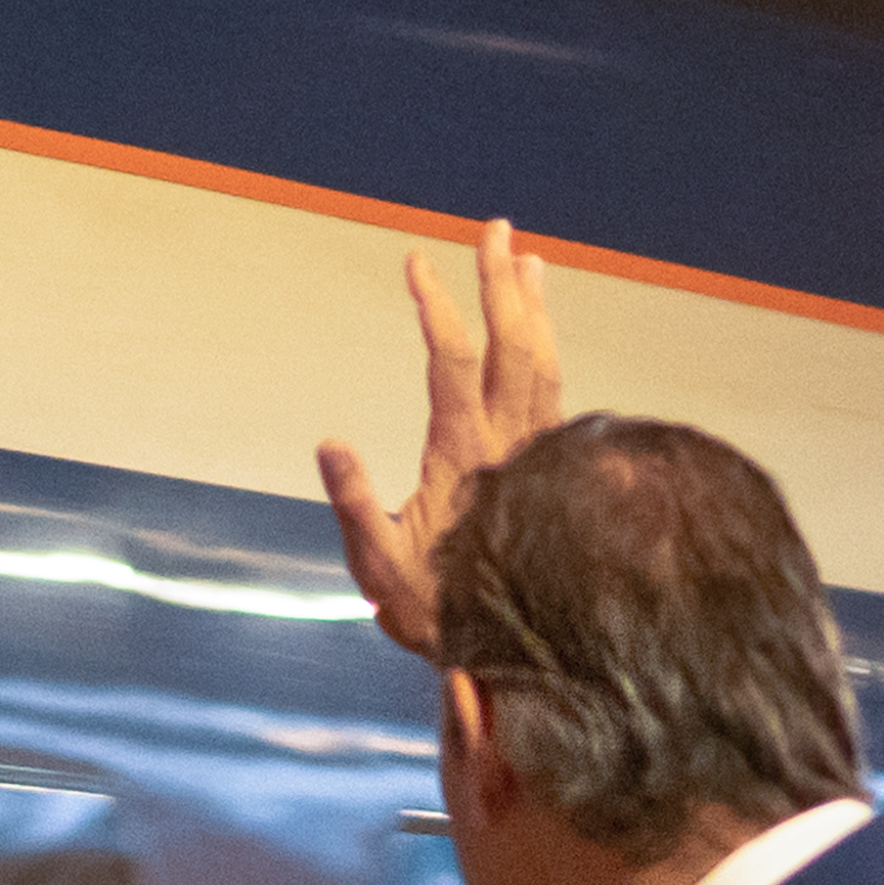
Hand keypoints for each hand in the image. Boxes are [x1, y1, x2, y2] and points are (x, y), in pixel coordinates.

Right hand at [315, 217, 573, 657]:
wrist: (519, 655)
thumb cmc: (438, 612)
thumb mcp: (380, 569)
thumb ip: (353, 505)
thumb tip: (329, 442)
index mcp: (466, 456)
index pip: (454, 362)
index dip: (438, 306)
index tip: (416, 261)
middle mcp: (512, 444)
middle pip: (514, 344)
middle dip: (500, 282)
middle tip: (494, 229)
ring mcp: (536, 451)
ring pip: (544, 361)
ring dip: (533, 306)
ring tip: (523, 256)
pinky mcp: (549, 462)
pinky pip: (554, 387)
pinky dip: (547, 344)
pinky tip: (540, 324)